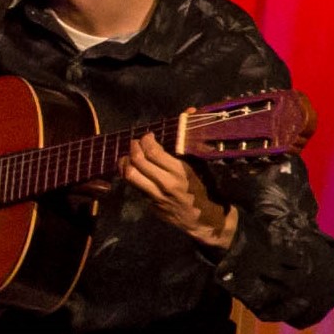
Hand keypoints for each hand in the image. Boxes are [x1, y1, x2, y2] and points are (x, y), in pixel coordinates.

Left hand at [120, 132, 238, 251]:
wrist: (208, 222)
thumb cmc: (206, 190)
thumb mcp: (201, 167)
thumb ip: (190, 145)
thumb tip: (189, 112)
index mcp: (180, 173)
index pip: (153, 152)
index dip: (146, 140)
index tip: (148, 136)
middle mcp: (166, 184)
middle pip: (138, 161)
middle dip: (133, 147)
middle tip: (135, 143)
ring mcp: (157, 197)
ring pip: (130, 175)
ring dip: (125, 162)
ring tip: (128, 156)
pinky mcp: (151, 206)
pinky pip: (135, 187)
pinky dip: (130, 175)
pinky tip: (133, 170)